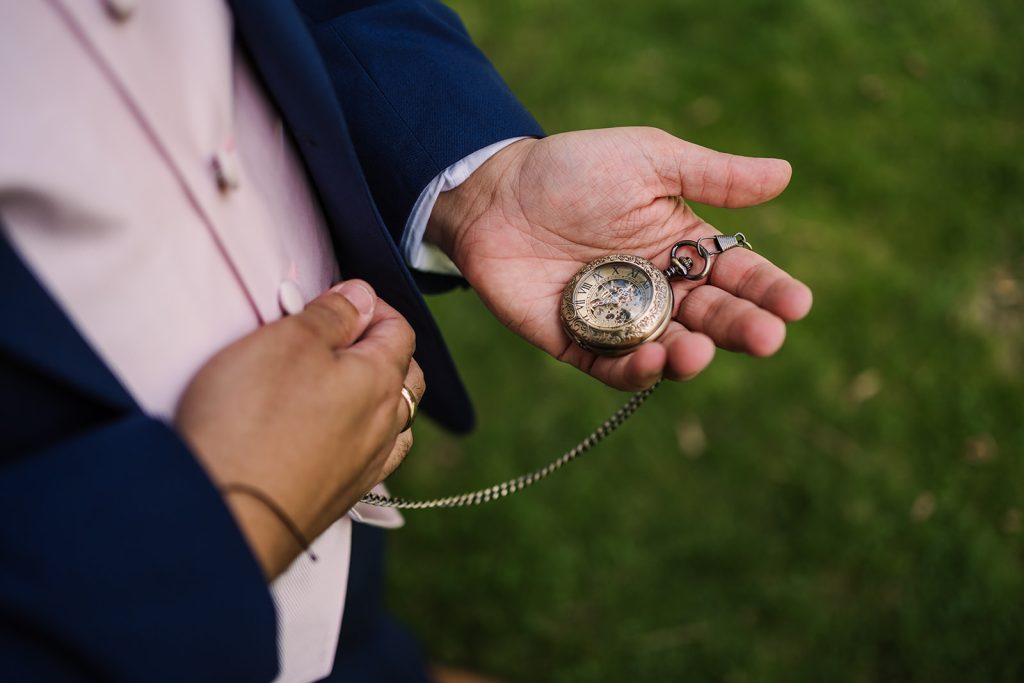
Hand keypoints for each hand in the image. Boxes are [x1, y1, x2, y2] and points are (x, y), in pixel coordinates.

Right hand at [174, 281, 422, 577]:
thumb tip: (363, 295)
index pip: (402, 331)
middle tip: (340, 335)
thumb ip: (332, 314)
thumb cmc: (251, 420)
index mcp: (381, 380)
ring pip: (394, 422)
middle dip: (383, 348)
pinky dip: (366, 437)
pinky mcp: (340, 497)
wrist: (225, 516)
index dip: (375, 307)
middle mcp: (385, 426)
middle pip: (406, 377)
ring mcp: (367, 467)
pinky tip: (343, 436)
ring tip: (343, 383)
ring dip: (378, 396)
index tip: (342, 299)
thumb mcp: (288, 341)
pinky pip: (373, 459)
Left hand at [428, 127, 812, 389]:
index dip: (769, 290)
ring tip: (698, 352)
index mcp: (685, 248)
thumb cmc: (574, 169)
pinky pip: (614, 366)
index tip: (797, 304)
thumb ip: (713, 175)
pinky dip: (635, 370)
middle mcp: (661, 290)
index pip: (739, 276)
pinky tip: (654, 362)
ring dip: (689, 356)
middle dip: (741, 329)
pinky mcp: (579, 343)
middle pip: (712, 319)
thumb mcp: (649, 161)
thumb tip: (786, 173)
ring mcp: (622, 320)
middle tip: (767, 338)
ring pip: (668, 350)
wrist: (495, 192)